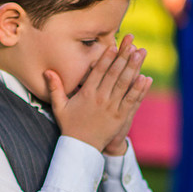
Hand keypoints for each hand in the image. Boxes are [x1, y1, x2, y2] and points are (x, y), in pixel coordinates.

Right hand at [47, 35, 150, 152]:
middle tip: (131, 43)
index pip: (98, 72)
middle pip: (114, 74)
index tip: (113, 45)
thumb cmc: (70, 126)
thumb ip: (55, 87)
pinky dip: (139, 89)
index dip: (106, 58)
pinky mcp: (121, 117)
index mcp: (86, 94)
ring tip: (140, 54)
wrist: (81, 148)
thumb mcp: (59, 106)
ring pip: (125, 84)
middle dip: (123, 57)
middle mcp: (100, 99)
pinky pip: (132, 100)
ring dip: (133, 67)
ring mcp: (112, 108)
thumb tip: (47, 71)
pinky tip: (145, 78)